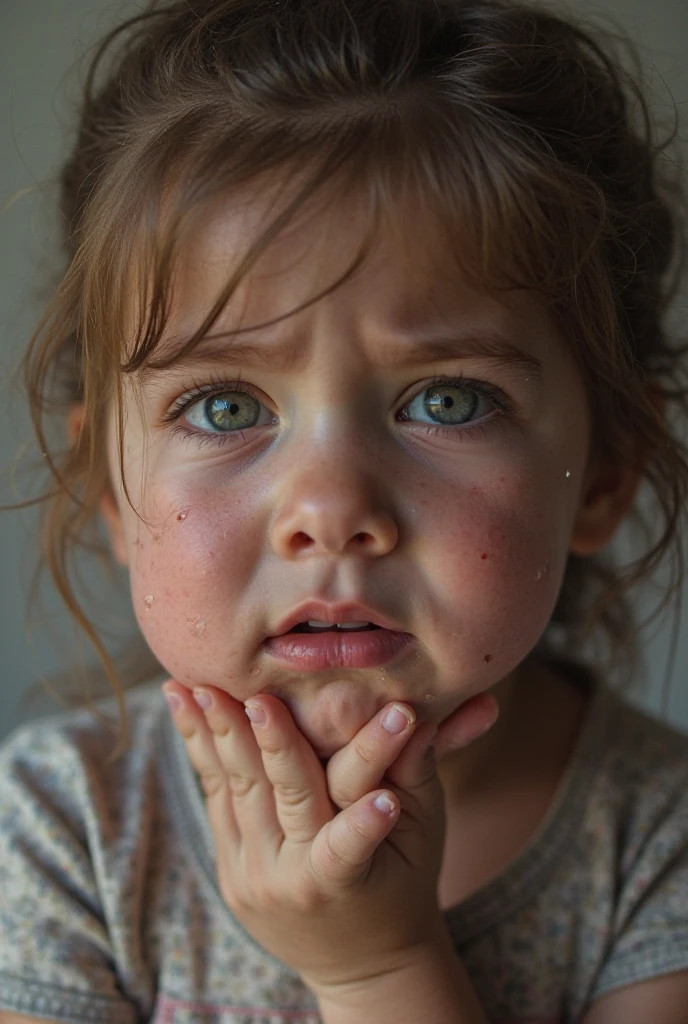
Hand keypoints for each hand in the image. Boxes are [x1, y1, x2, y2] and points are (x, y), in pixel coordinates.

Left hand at [161, 682, 495, 1002]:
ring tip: (193, 689)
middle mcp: (290, 879)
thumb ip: (417, 776)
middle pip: (280, 798)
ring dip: (212, 736)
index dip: (362, 811)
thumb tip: (420, 716)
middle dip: (268, 744)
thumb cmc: (401, 886)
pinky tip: (185, 709)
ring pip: (233, 792)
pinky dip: (201, 750)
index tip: (372, 773)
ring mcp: (253, 875)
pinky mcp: (229, 869)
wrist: (359, 963)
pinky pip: (215, 798)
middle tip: (255, 698)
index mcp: (344, 879)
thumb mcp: (422, 838)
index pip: (351, 837)